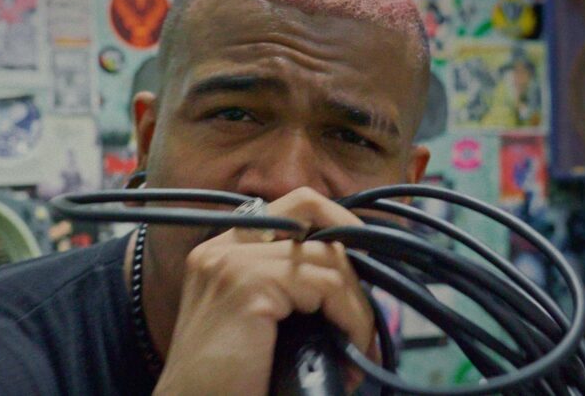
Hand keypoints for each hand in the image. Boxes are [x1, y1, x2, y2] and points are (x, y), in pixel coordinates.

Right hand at [153, 187, 375, 394]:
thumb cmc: (226, 384)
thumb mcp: (259, 325)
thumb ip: (288, 292)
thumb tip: (350, 278)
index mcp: (220, 253)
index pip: (291, 210)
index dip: (335, 227)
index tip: (360, 272)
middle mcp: (221, 248)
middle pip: (308, 207)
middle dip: (353, 247)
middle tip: (365, 304)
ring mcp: (232, 262)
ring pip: (329, 254)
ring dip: (357, 305)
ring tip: (356, 349)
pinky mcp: (248, 286)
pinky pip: (329, 285)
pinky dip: (353, 320)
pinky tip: (349, 354)